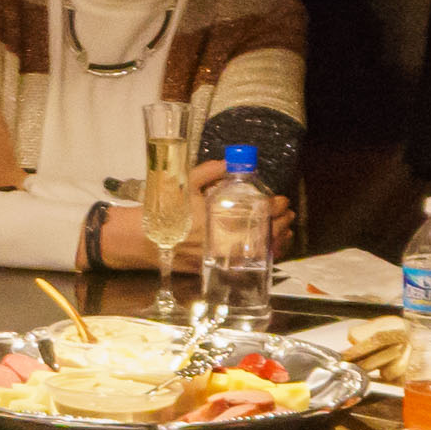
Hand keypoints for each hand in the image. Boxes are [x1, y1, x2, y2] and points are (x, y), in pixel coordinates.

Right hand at [99, 160, 293, 271]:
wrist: (143, 239)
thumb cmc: (164, 210)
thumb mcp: (182, 185)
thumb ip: (207, 173)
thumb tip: (229, 162)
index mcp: (217, 216)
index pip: (257, 211)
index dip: (274, 205)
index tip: (281, 199)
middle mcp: (222, 238)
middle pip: (263, 231)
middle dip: (281, 221)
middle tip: (288, 213)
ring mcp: (221, 255)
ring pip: (259, 249)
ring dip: (278, 240)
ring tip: (286, 231)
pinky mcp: (217, 267)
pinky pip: (247, 262)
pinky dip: (263, 255)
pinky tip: (271, 248)